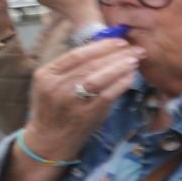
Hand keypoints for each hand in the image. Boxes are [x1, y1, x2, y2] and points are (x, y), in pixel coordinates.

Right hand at [26, 38, 140, 151]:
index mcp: (46, 74)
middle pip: (91, 63)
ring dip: (120, 66)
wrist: (50, 139)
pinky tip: (131, 77)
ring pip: (99, 77)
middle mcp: (55, 86)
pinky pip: (108, 94)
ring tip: (135, 60)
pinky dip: (121, 83)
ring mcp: (70, 100)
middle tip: (135, 49)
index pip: (77, 54)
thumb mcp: (53, 84)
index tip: (120, 41)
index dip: (101, 46)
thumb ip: (72, 68)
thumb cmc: (56, 108)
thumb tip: (107, 49)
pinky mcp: (86, 114)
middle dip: (116, 54)